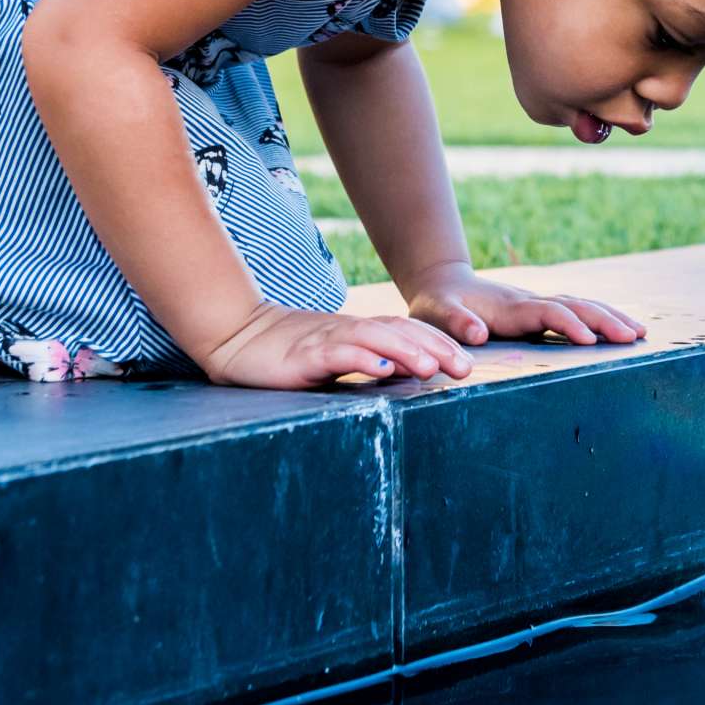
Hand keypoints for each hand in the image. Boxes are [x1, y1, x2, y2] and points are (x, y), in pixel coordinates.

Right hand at [201, 301, 472, 390]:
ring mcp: (326, 340)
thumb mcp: (334, 358)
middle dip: (435, 348)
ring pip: (374, 340)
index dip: (438, 344)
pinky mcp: (304, 354)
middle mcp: (348, 331)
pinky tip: (380, 368)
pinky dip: (361, 359)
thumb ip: (365, 362)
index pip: (406, 333)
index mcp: (358, 333)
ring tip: (432, 368)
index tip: (467, 362)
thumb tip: (403, 373)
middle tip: (465, 367)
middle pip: (400, 333)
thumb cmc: (287, 353)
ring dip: (406, 352)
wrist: (237, 336)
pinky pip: (336, 353)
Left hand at [403, 266, 645, 349]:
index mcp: (510, 307)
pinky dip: (601, 316)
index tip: (589, 340)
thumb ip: (455, 321)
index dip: (568, 324)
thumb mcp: (436, 312)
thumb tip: (477, 332)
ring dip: (610, 317)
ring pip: (581, 305)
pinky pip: (576, 310)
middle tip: (634, 336)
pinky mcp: (540, 309)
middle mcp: (530, 301)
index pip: (547, 313)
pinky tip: (620, 327)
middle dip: (605, 320)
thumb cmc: (437, 304)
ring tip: (640, 332)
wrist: (442, 283)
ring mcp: (538, 303)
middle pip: (575, 306)